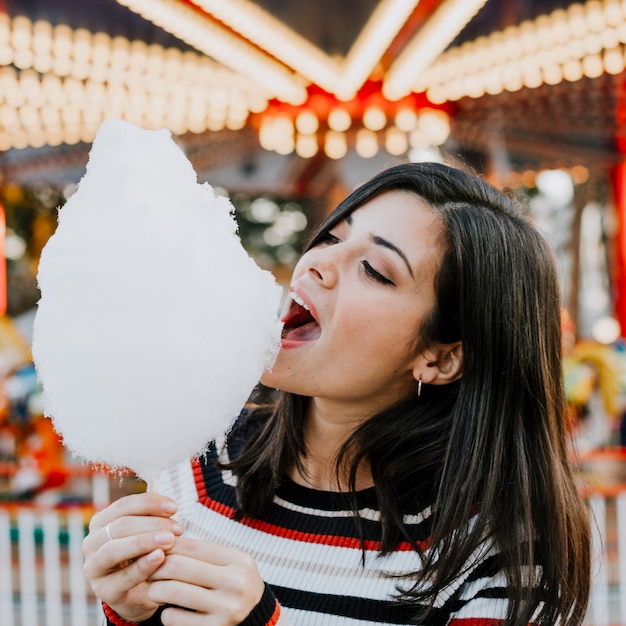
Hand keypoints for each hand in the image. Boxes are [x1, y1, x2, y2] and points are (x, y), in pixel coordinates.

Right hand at [83, 492, 183, 622]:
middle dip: (151, 524)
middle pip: (119, 526)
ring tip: (170, 540)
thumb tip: (170, 506)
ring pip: (113, 550)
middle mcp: (92, 543)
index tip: (174, 507)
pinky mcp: (104, 591)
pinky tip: (160, 558)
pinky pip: (122, 577)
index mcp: (101, 523)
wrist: (143, 592)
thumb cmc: (145, 554)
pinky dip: (142, 566)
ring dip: (144, 542)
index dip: (149, 503)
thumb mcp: (146, 532)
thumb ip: (152, 518)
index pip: (123, 506)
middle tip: (177, 528)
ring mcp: (94, 568)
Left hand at [147, 537, 264, 625]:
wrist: (254, 619)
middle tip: (149, 571)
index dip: (167, 546)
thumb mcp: (228, 564)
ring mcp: (226, 608)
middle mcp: (235, 583)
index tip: (154, 550)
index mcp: (238, 560)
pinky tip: (171, 611)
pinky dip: (166, 614)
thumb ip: (201, 554)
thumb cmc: (233, 585)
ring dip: (155, 590)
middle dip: (156, 567)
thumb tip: (162, 543)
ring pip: (172, 590)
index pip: (192, 546)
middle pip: (178, 566)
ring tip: (155, 590)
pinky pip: (174, 618)